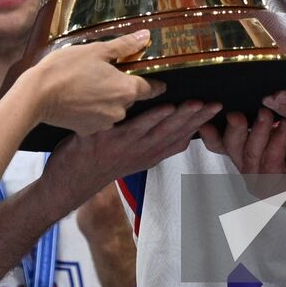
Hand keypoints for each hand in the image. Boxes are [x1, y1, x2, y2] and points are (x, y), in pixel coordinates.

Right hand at [24, 31, 163, 133]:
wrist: (37, 96)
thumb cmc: (66, 69)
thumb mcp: (96, 50)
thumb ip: (124, 45)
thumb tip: (145, 36)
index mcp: (126, 89)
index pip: (151, 88)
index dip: (154, 83)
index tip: (158, 81)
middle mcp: (120, 110)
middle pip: (128, 97)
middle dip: (120, 87)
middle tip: (105, 73)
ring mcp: (104, 122)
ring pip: (112, 108)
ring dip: (105, 98)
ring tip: (88, 84)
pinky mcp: (87, 129)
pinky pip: (96, 118)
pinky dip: (91, 109)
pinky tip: (79, 98)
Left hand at [52, 100, 221, 192]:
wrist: (67, 183)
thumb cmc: (99, 165)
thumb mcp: (132, 159)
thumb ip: (154, 146)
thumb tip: (178, 133)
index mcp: (148, 155)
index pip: (180, 138)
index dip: (200, 124)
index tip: (218, 107)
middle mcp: (140, 153)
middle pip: (174, 134)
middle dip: (196, 118)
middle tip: (215, 103)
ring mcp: (124, 148)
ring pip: (157, 131)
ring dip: (178, 117)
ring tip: (195, 103)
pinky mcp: (105, 141)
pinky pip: (131, 128)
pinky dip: (149, 118)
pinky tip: (162, 106)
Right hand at [200, 110, 285, 205]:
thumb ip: (270, 111)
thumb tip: (257, 87)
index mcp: (245, 150)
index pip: (219, 141)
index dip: (210, 130)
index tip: (209, 112)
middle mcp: (248, 167)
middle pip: (229, 148)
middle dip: (233, 129)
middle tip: (238, 113)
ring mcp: (259, 182)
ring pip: (249, 158)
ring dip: (258, 134)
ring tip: (267, 114)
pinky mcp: (276, 191)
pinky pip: (270, 166)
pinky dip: (276, 145)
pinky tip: (284, 129)